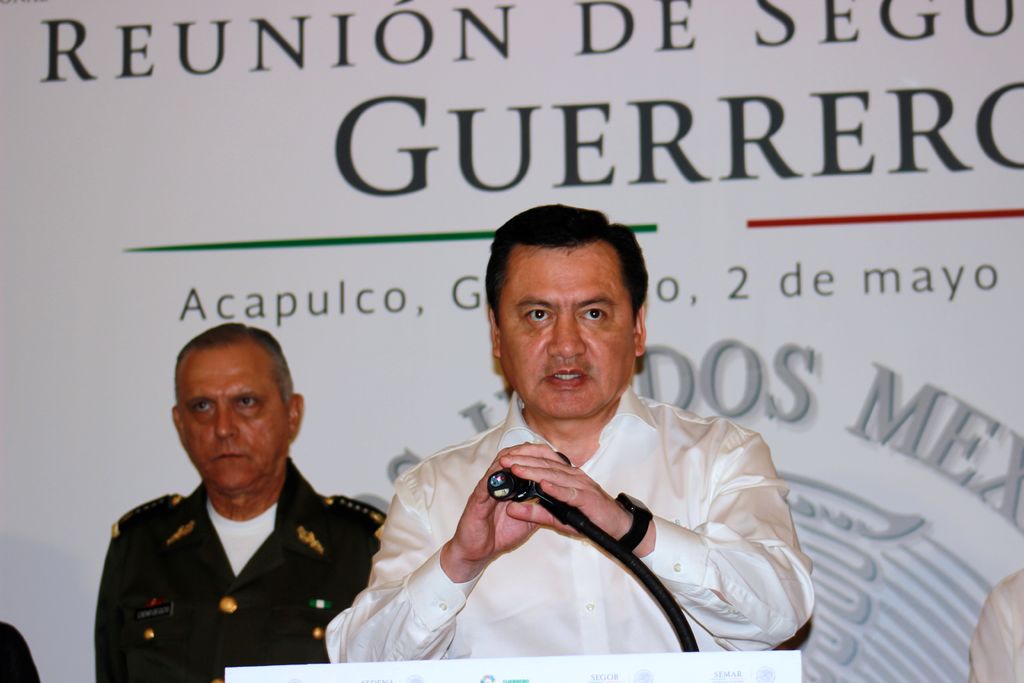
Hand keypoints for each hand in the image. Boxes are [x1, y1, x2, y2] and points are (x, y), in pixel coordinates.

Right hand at [439, 449, 541, 582]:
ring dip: (509, 460)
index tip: (549, 453)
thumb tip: (557, 501)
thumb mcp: (527, 520)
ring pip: (496, 468)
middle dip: (523, 451)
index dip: (533, 455)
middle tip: (538, 448)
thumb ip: (539, 508)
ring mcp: (485, 491)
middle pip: (508, 458)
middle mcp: (496, 484)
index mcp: (508, 486)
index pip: (520, 463)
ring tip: (523, 455)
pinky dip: (494, 479)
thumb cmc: (500, 534)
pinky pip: (485, 487)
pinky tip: (503, 474)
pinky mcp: (476, 502)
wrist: (478, 551)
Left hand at [496, 444, 635, 542]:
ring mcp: (581, 485)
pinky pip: (570, 492)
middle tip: (504, 461)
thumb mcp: (556, 516)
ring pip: (554, 475)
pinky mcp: (588, 498)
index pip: (541, 462)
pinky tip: (543, 485)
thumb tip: (510, 509)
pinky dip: (556, 488)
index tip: (504, 459)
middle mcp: (573, 476)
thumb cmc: (590, 518)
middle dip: (523, 462)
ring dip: (534, 472)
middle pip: (544, 465)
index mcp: (565, 475)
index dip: (523, 459)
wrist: (618, 526)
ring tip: (517, 469)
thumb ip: (534, 512)